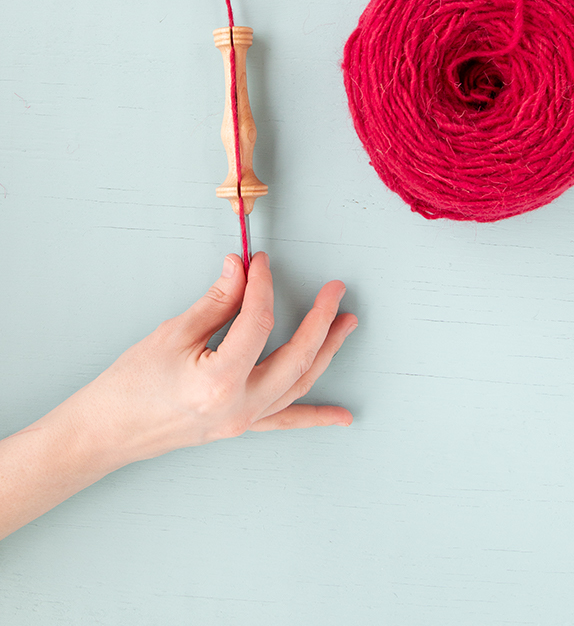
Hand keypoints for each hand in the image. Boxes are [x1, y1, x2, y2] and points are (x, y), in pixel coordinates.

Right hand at [0, 253, 356, 537]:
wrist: (107, 431)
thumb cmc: (131, 384)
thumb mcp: (173, 333)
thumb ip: (217, 301)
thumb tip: (242, 268)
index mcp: (220, 381)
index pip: (258, 322)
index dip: (263, 286)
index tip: (261, 261)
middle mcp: (240, 406)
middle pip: (296, 357)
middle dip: (320, 320)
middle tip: (335, 289)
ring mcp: (243, 421)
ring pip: (298, 384)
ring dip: (326, 353)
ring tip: (347, 324)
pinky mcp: (240, 427)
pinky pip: (285, 420)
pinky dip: (316, 416)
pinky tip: (343, 417)